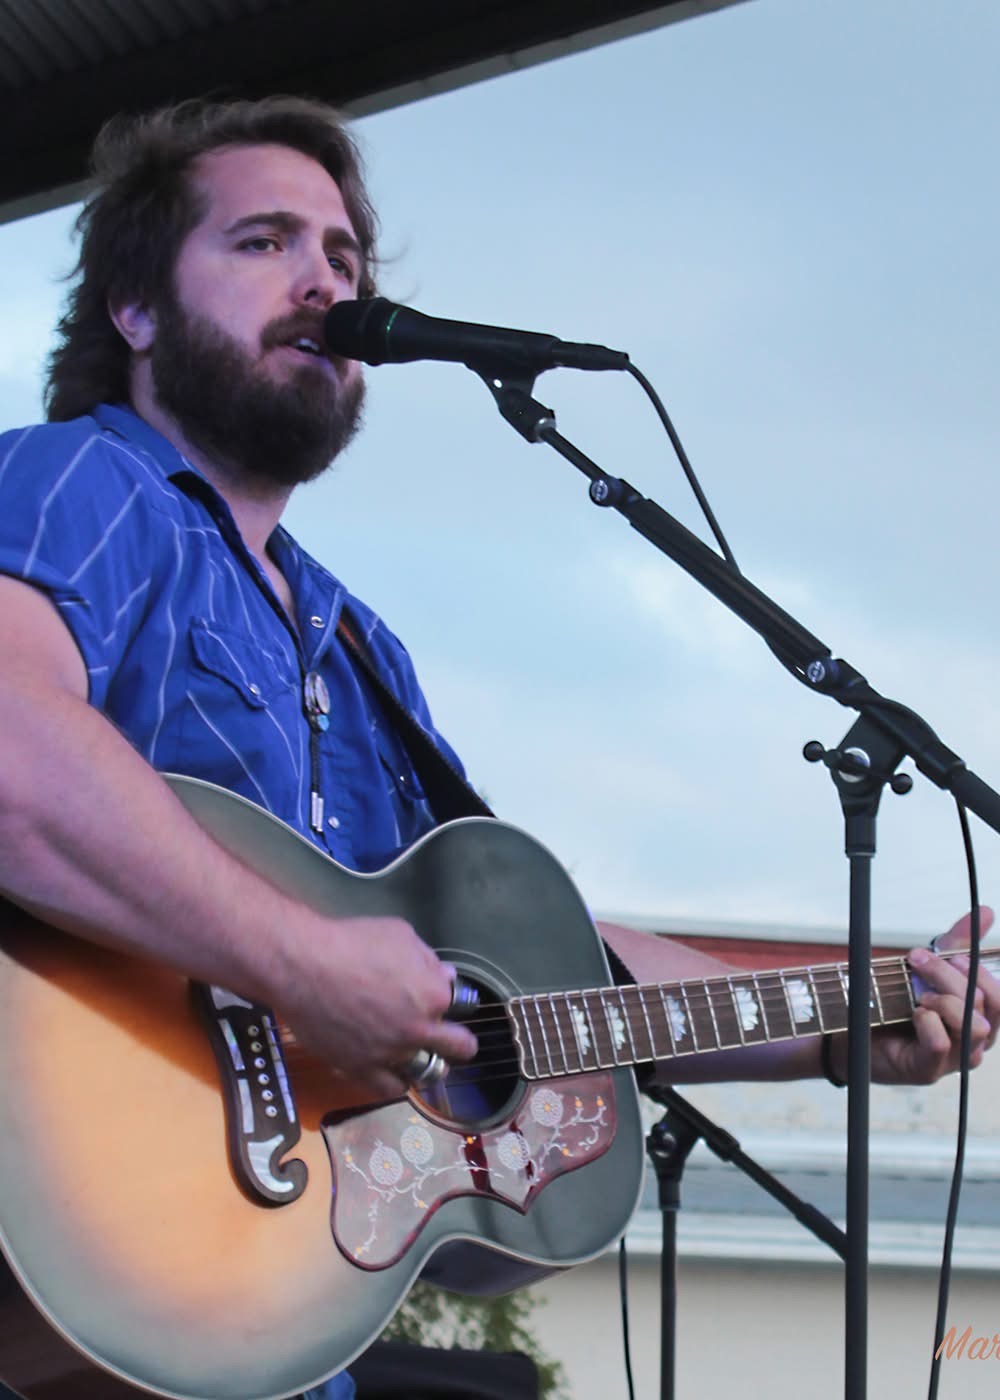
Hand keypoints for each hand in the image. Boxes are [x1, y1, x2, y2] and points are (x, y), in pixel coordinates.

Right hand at [275, 915, 477, 1098]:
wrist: (303, 966)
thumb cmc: (351, 942)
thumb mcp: (399, 934)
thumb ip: (427, 959)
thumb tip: (444, 975)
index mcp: (433, 994)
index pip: (459, 1003)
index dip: (448, 999)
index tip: (440, 998)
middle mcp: (419, 1029)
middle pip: (459, 1047)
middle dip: (459, 1042)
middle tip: (450, 1037)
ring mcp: (392, 1053)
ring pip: (429, 1072)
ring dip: (430, 1064)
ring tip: (422, 1057)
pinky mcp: (362, 1069)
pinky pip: (391, 1089)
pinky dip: (398, 1082)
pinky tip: (396, 1074)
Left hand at [866, 908, 999, 1084]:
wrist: (853, 1030)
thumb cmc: (896, 1001)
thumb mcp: (929, 967)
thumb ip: (958, 943)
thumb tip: (986, 912)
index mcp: (979, 1018)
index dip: (980, 973)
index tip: (949, 955)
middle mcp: (974, 1041)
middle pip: (986, 1006)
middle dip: (950, 976)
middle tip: (918, 960)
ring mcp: (954, 1059)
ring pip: (972, 1026)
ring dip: (942, 1000)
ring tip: (917, 994)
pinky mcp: (929, 1070)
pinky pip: (942, 1043)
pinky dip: (926, 1021)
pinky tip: (912, 1014)